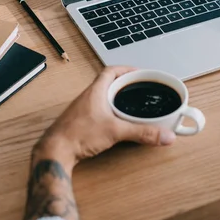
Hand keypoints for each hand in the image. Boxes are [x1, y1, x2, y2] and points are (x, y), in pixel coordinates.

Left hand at [32, 66, 175, 167]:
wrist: (55, 151)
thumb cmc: (76, 135)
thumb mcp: (116, 131)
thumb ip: (142, 133)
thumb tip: (164, 135)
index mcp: (95, 91)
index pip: (111, 71)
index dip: (126, 69)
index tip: (139, 73)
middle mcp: (88, 97)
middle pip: (108, 83)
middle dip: (125, 85)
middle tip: (139, 89)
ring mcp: (83, 109)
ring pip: (103, 97)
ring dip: (117, 99)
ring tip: (131, 105)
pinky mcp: (81, 122)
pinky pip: (98, 111)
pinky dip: (110, 112)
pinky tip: (116, 122)